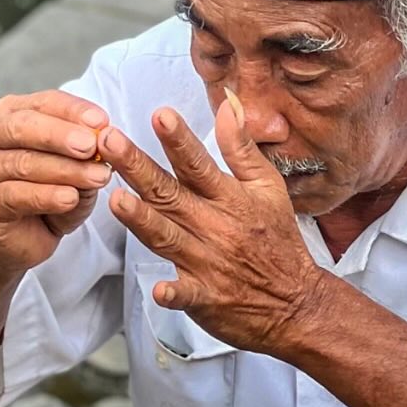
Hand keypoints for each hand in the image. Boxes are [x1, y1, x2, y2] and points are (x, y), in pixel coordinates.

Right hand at [0, 90, 110, 277]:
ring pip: (23, 163)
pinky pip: (16, 195)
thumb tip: (103, 141)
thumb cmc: (51, 193)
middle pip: (23, 126)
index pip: (43, 102)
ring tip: (98, 177)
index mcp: (11, 114)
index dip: (73, 110)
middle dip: (61, 135)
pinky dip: (47, 196)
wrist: (24, 238)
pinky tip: (71, 198)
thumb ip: (86, 154)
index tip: (102, 121)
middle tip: (92, 145)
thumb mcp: (75, 168)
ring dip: (65, 170)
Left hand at [102, 92, 324, 354]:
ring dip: (143, 220)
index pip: (199, 163)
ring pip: (167, 237)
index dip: (179, 139)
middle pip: (169, 193)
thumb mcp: (268, 188)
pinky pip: (186, 295)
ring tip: (117, 199)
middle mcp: (214, 226)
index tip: (159, 114)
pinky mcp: (205, 298)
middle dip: (138, 167)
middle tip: (109, 142)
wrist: (296, 302)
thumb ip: (241, 148)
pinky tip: (158, 290)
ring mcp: (208, 263)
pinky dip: (173, 294)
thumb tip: (227, 103)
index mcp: (229, 198)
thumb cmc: (277, 240)